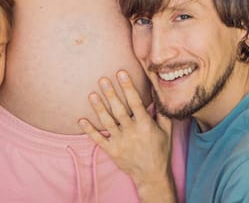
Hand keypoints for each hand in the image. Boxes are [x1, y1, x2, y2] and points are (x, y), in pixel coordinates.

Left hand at [78, 70, 175, 201]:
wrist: (152, 176)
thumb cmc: (161, 150)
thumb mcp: (166, 131)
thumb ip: (162, 112)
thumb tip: (159, 92)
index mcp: (146, 125)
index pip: (136, 102)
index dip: (128, 87)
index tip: (121, 73)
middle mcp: (132, 132)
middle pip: (119, 110)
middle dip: (110, 94)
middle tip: (102, 79)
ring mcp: (121, 142)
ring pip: (107, 122)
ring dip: (99, 108)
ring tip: (91, 95)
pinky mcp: (112, 151)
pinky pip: (99, 139)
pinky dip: (89, 130)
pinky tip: (81, 120)